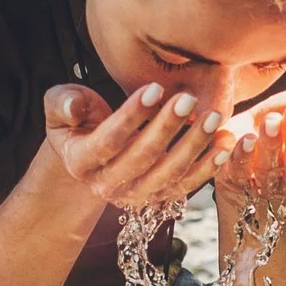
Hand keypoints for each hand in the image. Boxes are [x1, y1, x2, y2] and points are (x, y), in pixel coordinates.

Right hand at [44, 83, 225, 210]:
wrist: (90, 154)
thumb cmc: (78, 120)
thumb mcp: (60, 107)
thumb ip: (63, 103)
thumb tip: (74, 106)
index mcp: (80, 163)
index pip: (108, 141)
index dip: (131, 116)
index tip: (155, 88)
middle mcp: (108, 186)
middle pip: (142, 159)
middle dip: (168, 128)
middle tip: (189, 98)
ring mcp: (136, 195)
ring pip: (169, 175)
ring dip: (194, 146)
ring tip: (214, 117)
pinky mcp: (160, 197)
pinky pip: (188, 186)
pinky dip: (209, 167)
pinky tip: (226, 143)